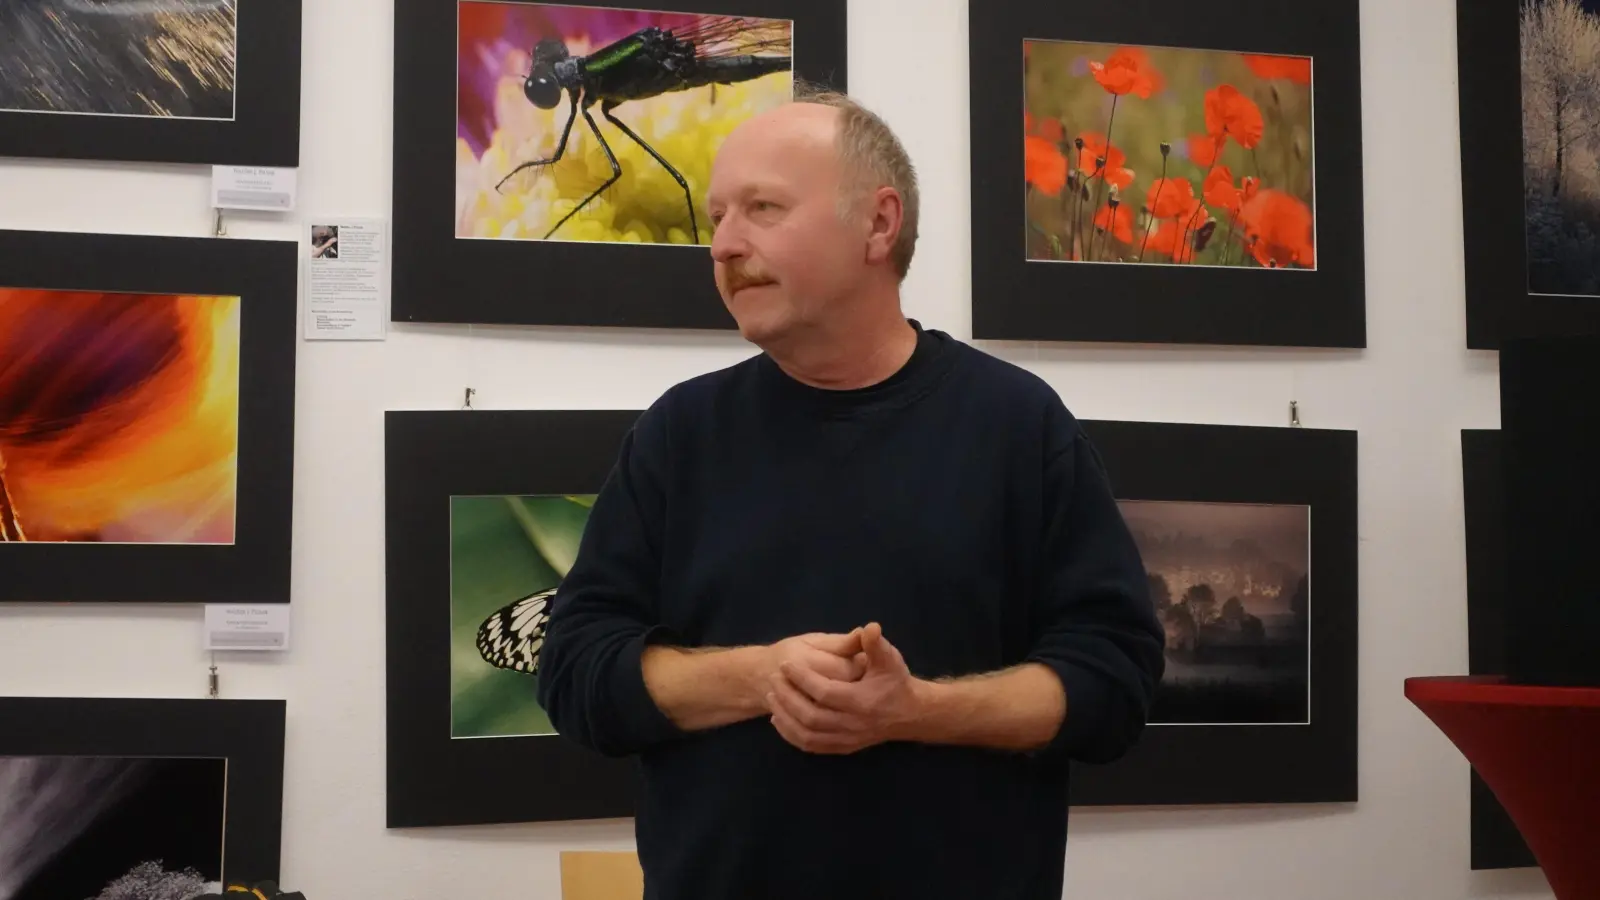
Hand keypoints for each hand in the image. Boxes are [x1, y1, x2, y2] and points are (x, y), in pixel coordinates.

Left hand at [765, 622, 923, 754]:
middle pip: (811, 716)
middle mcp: (852, 724)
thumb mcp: (889, 659)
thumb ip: (875, 644)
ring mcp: (846, 739)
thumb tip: (869, 628)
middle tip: (774, 680)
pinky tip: (779, 719)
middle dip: (788, 697)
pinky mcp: (842, 748)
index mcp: (862, 701)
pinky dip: (791, 734)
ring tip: (772, 697)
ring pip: (807, 734)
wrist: (909, 714)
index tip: (786, 665)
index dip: (802, 678)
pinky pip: (811, 746)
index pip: (824, 692)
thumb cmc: (895, 682)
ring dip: (785, 717)